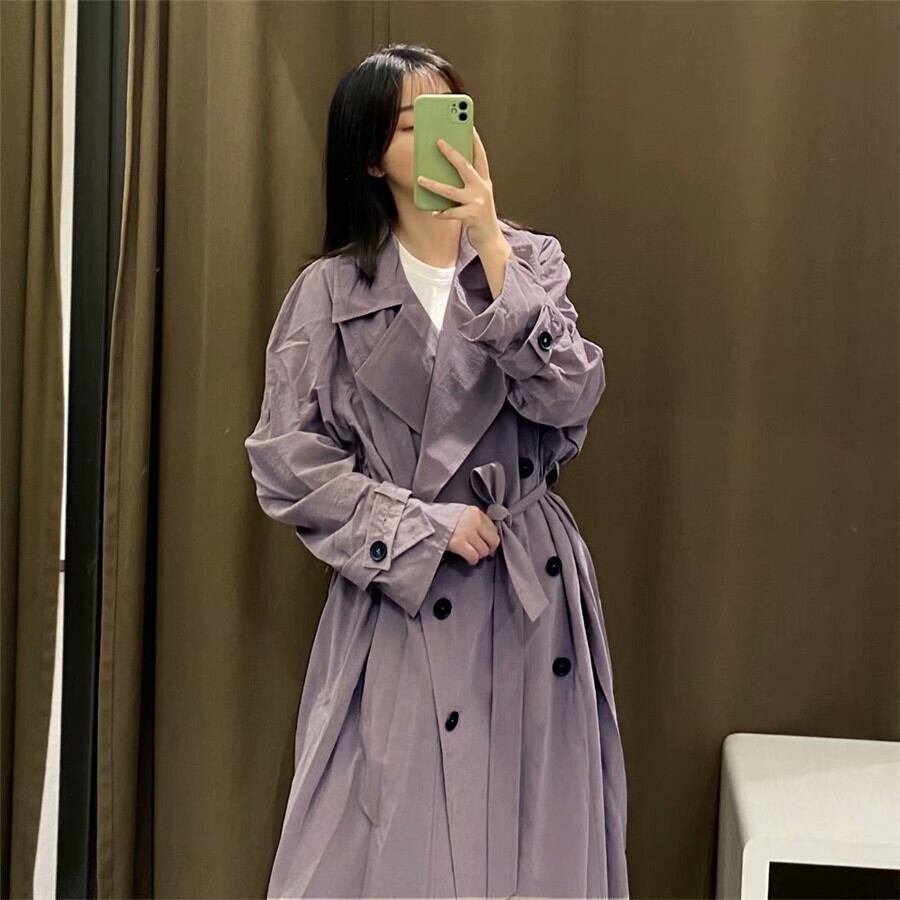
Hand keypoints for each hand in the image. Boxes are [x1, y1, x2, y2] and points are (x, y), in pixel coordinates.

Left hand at [416, 127, 505, 252]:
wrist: (490, 239)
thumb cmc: (479, 215)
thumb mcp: (477, 195)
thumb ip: (467, 182)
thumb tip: (445, 170)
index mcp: (484, 181)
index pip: (480, 156)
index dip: (475, 140)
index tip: (468, 125)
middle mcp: (482, 188)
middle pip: (465, 166)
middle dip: (451, 152)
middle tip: (438, 141)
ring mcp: (477, 202)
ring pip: (451, 191)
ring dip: (434, 184)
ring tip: (420, 179)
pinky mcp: (471, 217)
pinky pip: (452, 213)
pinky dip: (441, 213)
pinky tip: (433, 212)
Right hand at [447, 504, 500, 565]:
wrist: (424, 521)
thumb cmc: (442, 518)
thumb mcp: (461, 513)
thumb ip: (474, 521)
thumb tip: (487, 537)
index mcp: (475, 511)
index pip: (494, 529)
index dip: (492, 540)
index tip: (490, 546)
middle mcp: (473, 520)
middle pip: (492, 541)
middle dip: (488, 549)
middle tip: (481, 553)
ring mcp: (466, 531)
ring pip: (483, 550)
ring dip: (478, 555)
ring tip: (471, 554)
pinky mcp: (458, 542)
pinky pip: (473, 556)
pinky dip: (472, 559)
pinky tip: (468, 559)